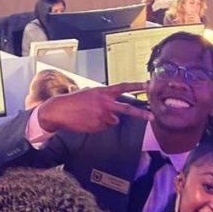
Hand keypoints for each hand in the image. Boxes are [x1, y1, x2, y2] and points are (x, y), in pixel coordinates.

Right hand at [37, 82, 153, 132]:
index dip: (136, 86)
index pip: (123, 87)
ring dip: (105, 119)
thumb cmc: (74, 101)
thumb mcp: (90, 93)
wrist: (60, 110)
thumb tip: (115, 111)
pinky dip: (98, 125)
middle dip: (141, 113)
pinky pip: (104, 127)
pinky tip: (88, 121)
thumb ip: (104, 98)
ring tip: (90, 115)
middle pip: (127, 109)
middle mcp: (105, 103)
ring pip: (113, 120)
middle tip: (152, 117)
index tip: (147, 85)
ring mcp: (102, 116)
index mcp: (103, 92)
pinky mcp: (98, 126)